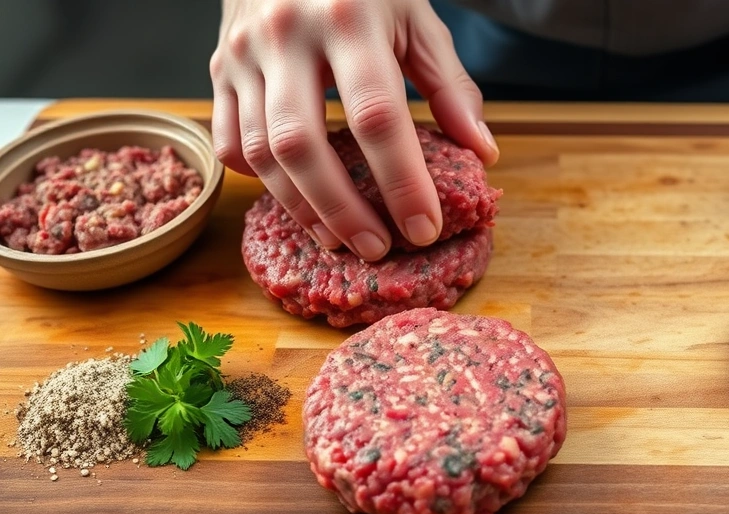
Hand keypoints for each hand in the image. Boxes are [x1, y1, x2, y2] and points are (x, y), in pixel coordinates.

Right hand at [210, 0, 498, 259]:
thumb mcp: (416, 17)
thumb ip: (449, 84)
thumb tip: (482, 151)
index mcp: (348, 18)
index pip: (376, 116)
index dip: (401, 181)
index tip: (423, 227)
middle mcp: (285, 35)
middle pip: (302, 145)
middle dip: (341, 210)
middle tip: (376, 247)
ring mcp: (242, 54)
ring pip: (260, 153)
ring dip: (302, 208)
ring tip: (341, 240)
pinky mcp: (218, 70)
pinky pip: (230, 143)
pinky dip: (260, 182)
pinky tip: (297, 200)